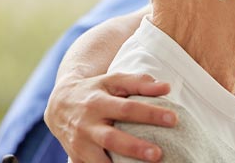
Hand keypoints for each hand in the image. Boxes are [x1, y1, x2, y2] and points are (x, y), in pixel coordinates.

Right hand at [45, 72, 175, 162]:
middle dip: (134, 148)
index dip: (151, 114)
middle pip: (111, 139)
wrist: (59, 105)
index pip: (127, 108)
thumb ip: (140, 82)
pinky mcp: (77, 159)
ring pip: (98, 162)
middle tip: (158, 154)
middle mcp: (86, 125)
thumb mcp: (114, 80)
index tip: (174, 119)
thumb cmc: (96, 90)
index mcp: (98, 103)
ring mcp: (80, 145)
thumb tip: (167, 88)